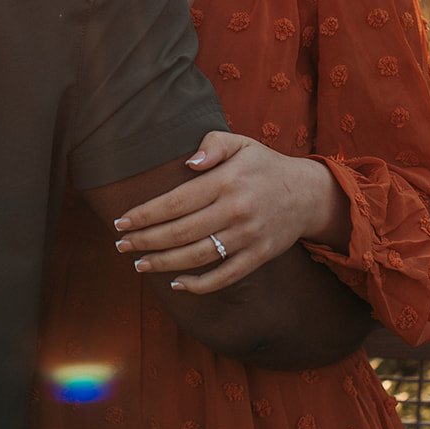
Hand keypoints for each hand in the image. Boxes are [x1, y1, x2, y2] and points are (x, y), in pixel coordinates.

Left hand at [113, 131, 347, 293]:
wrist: (309, 194)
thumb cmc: (264, 166)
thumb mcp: (241, 144)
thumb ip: (213, 145)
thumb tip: (188, 162)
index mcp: (226, 182)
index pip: (176, 202)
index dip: (145, 214)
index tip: (121, 221)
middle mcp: (236, 210)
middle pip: (181, 232)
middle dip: (146, 241)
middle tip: (120, 245)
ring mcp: (248, 236)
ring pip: (198, 256)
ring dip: (164, 263)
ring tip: (139, 264)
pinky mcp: (259, 256)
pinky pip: (225, 276)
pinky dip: (199, 284)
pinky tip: (176, 284)